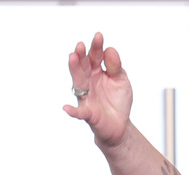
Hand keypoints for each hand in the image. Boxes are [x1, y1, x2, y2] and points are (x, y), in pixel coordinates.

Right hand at [63, 32, 132, 148]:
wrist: (120, 124)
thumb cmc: (118, 100)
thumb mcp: (121, 81)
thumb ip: (116, 67)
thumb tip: (110, 50)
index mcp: (98, 72)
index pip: (95, 57)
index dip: (96, 47)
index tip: (98, 36)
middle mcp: (89, 81)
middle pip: (83, 66)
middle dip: (81, 55)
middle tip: (81, 45)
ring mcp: (86, 96)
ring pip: (78, 82)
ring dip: (74, 70)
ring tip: (72, 57)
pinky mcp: (88, 113)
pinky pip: (79, 112)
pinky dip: (73, 111)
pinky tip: (67, 108)